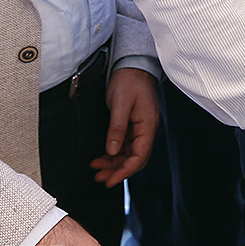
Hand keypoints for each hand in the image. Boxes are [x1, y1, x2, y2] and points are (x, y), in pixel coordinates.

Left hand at [90, 66, 157, 186]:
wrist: (133, 65)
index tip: (112, 180)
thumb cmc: (130, 80)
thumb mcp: (120, 104)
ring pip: (129, 153)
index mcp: (147, 125)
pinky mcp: (134, 125)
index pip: (140, 156)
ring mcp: (141, 128)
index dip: (125, 171)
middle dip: (117, 170)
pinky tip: (103, 156)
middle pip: (135, 158)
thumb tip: (113, 151)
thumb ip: (117, 128)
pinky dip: (114, 153)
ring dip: (114, 163)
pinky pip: (126, 145)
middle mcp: (146, 129)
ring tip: (96, 169)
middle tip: (100, 178)